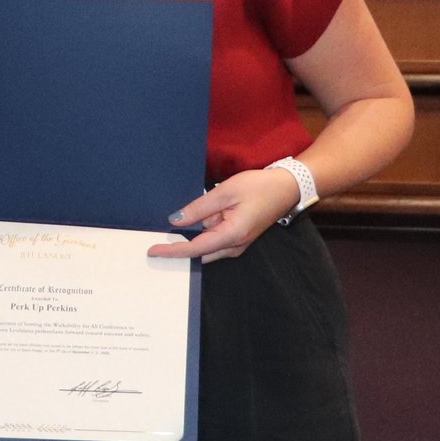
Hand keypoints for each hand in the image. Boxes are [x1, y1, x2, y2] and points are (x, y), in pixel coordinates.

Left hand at [148, 167, 298, 263]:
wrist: (286, 188)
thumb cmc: (259, 187)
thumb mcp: (225, 192)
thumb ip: (199, 208)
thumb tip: (175, 221)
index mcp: (231, 236)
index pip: (195, 249)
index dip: (172, 251)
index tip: (152, 251)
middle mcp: (234, 246)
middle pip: (199, 252)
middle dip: (178, 247)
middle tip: (154, 239)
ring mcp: (237, 243)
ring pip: (206, 246)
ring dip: (190, 239)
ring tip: (172, 228)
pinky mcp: (237, 237)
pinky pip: (214, 239)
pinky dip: (201, 233)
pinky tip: (193, 221)